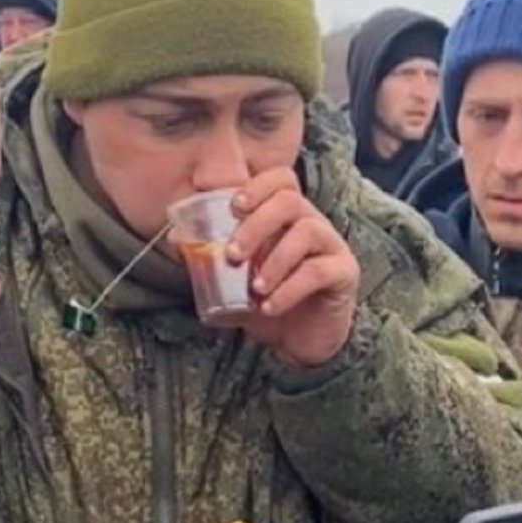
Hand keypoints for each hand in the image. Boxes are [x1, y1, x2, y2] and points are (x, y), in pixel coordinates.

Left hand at [228, 168, 359, 366]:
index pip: (282, 179)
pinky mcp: (345, 274)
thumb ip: (213, 256)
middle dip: (256, 225)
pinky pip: (318, 271)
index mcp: (288, 217)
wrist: (299, 343)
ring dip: (274, 260)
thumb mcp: (236, 279)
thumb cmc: (268, 302)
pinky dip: (289, 290)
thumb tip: (177, 236)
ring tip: (254, 288)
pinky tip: (270, 307)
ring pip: (307, 232)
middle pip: (290, 201)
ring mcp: (332, 246)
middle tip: (233, 255)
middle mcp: (313, 223)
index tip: (233, 207)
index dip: (258, 186)